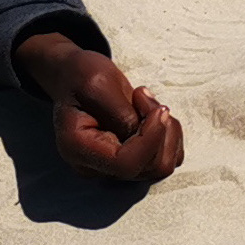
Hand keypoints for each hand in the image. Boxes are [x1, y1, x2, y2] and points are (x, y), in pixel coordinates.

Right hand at [14, 28, 183, 184]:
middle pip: (148, 168)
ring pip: (161, 166)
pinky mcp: (130, 160)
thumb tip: (143, 133)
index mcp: (77, 148)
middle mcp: (95, 166)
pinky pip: (167, 159)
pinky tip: (153, 114)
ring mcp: (114, 167)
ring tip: (146, 102)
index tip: (158, 109)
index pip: (125, 164)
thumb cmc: (80, 75)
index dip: (150, 139)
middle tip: (145, 97)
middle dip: (160, 131)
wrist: (74, 77)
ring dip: (167, 131)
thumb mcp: (98, 82)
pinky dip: (170, 136)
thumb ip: (121, 112)